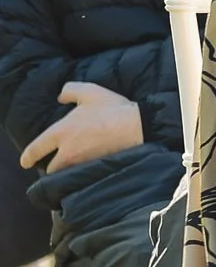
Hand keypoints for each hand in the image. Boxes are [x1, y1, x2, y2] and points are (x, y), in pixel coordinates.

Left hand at [19, 82, 142, 170]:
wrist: (140, 126)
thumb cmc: (114, 109)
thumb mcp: (89, 91)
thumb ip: (69, 91)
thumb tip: (61, 97)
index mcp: (61, 132)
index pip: (36, 149)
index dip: (27, 157)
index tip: (25, 162)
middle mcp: (68, 151)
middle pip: (51, 169)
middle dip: (51, 168)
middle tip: (56, 165)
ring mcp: (83, 163)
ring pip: (66, 174)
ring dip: (66, 172)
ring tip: (72, 169)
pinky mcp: (97, 169)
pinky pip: (83, 175)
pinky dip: (82, 173)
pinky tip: (88, 169)